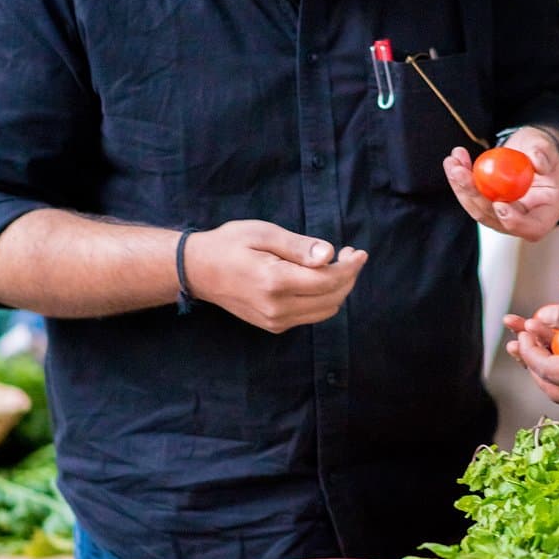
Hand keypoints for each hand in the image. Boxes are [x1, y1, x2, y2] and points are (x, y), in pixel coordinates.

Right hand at [184, 220, 367, 331]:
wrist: (199, 271)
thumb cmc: (229, 245)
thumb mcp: (263, 233)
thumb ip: (298, 246)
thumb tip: (329, 255)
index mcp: (275, 282)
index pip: (328, 281)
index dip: (349, 267)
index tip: (359, 252)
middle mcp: (277, 308)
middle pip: (332, 298)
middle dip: (348, 276)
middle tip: (349, 254)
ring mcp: (275, 321)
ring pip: (325, 310)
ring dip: (338, 289)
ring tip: (337, 264)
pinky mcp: (274, 326)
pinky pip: (311, 315)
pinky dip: (323, 298)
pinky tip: (318, 278)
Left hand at [443, 127, 558, 241]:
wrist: (530, 153)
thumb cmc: (544, 153)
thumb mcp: (548, 148)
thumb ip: (545, 153)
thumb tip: (537, 160)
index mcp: (547, 212)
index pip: (533, 228)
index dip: (515, 221)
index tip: (500, 204)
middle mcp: (524, 219)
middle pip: (496, 219)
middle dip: (475, 196)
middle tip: (460, 172)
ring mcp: (503, 215)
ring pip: (478, 210)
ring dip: (461, 188)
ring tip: (452, 162)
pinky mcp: (488, 207)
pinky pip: (471, 198)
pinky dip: (460, 181)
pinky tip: (454, 161)